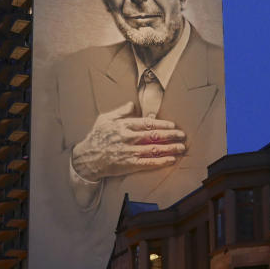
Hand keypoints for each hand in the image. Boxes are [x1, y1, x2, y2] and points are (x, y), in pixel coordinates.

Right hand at [71, 102, 186, 181]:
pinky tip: (171, 160)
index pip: (147, 123)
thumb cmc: (96, 137)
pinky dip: (161, 161)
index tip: (173, 125)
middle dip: (171, 135)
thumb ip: (120, 111)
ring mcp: (130, 152)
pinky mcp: (129, 164)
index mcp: (124, 125)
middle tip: (182, 135)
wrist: (86, 159)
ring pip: (154, 149)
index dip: (162, 124)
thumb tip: (132, 104)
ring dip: (170, 148)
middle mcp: (128, 138)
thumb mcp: (105, 119)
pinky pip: (149, 163)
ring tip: (181, 147)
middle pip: (154, 135)